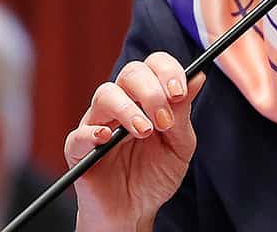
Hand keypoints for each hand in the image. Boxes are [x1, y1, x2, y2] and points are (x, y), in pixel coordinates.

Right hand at [65, 52, 204, 229]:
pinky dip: (93, 132)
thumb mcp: (179, 144)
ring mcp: (98, 123)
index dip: (167, 71)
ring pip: (105, 94)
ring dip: (128, 109)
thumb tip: (198, 76)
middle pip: (130, 73)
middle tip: (164, 119)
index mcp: (147, 98)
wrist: (136, 211)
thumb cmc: (157, 175)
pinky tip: (109, 138)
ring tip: (145, 131)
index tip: (180, 92)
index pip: (153, 65)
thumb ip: (183, 112)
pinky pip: (79, 134)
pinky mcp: (78, 150)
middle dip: (151, 91)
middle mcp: (121, 104)